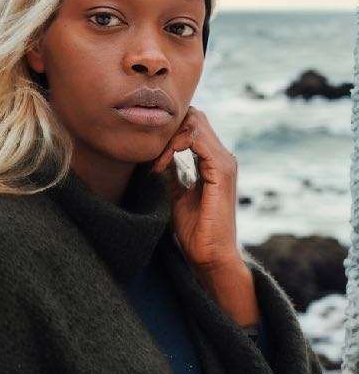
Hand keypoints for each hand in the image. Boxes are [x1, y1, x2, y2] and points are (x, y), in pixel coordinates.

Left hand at [151, 105, 242, 271]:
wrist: (210, 255)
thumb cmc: (196, 230)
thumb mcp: (177, 194)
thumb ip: (173, 172)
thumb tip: (157, 156)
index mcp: (214, 162)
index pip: (193, 126)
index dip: (168, 131)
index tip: (149, 155)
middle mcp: (222, 158)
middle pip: (195, 118)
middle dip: (168, 129)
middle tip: (150, 152)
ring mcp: (224, 162)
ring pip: (195, 123)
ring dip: (169, 137)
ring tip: (156, 161)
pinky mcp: (221, 171)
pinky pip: (197, 139)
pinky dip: (175, 145)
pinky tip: (162, 163)